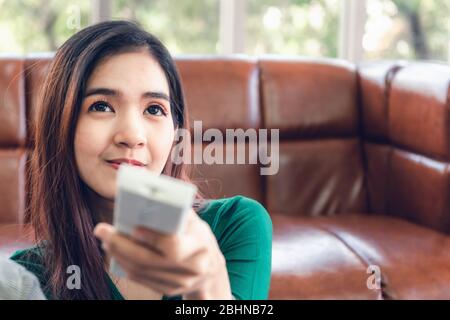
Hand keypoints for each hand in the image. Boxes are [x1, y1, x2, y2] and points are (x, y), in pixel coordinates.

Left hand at [93, 209, 231, 298]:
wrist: (211, 269)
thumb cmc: (200, 238)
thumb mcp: (196, 223)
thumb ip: (178, 213)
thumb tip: (150, 202)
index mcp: (200, 248)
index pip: (172, 247)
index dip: (151, 238)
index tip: (133, 228)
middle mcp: (191, 269)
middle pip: (148, 261)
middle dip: (121, 245)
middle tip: (102, 231)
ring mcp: (179, 283)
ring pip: (141, 271)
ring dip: (118, 255)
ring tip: (105, 240)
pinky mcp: (169, 290)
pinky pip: (142, 279)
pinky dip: (125, 265)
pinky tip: (116, 253)